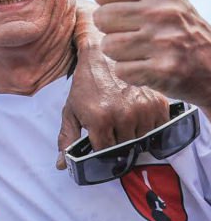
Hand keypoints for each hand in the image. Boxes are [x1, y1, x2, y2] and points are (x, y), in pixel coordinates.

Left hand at [56, 1, 168, 166]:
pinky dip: (148, 125)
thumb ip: (67, 138)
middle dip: (116, 141)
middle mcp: (124, 116)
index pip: (105, 153)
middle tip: (111, 127)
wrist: (104, 55)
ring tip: (122, 117)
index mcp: (100, 119)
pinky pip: (157, 128)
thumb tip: (61, 165)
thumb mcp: (71, 110)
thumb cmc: (86, 84)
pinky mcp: (159, 103)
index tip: (100, 142)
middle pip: (125, 148)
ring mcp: (144, 109)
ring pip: (142, 139)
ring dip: (133, 134)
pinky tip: (136, 113)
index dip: (101, 150)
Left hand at [93, 0, 210, 108]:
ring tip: (146, 51)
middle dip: (115, 30)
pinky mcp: (166, 70)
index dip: (113, 5)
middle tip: (142, 35)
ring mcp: (166, 40)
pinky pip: (121, 70)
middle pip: (101, 18)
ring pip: (109, 46)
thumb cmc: (175, 24)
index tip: (135, 12)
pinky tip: (152, 68)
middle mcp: (165, 8)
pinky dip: (132, 74)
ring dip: (122, 54)